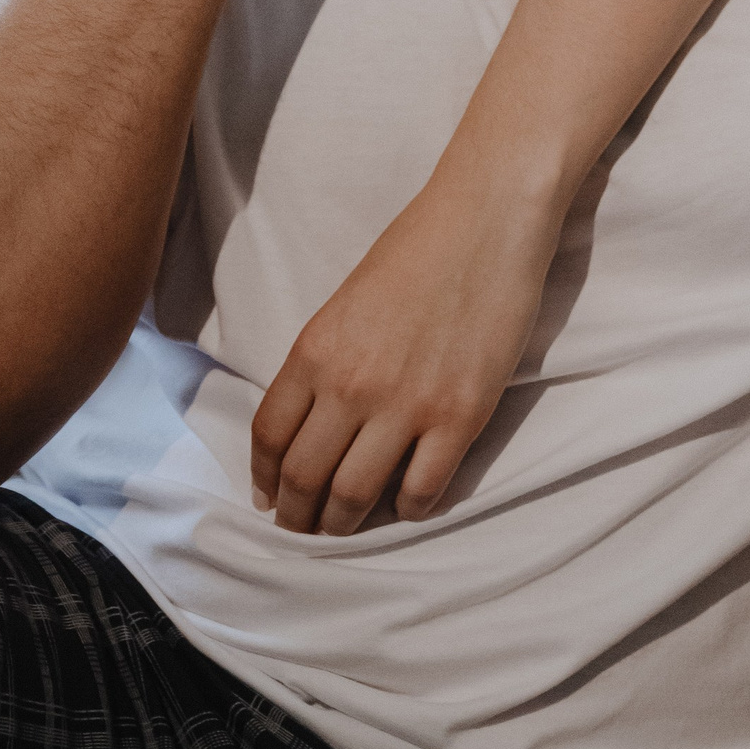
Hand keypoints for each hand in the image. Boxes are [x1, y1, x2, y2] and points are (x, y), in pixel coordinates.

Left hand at [249, 161, 561, 534]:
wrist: (485, 220)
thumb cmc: (418, 248)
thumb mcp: (346, 303)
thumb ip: (325, 363)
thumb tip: (314, 423)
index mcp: (315, 350)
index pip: (269, 438)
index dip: (264, 480)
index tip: (268, 499)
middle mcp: (350, 385)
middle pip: (304, 479)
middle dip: (297, 516)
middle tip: (302, 528)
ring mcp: (406, 405)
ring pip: (355, 497)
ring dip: (343, 523)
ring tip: (344, 527)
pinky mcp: (459, 418)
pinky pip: (422, 492)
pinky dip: (408, 509)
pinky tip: (406, 503)